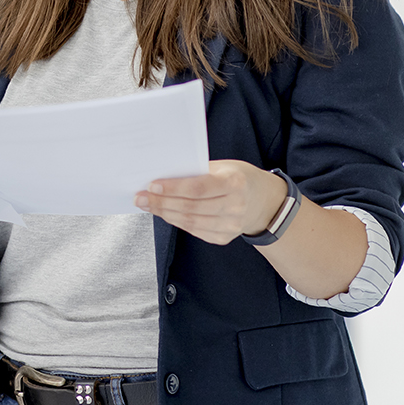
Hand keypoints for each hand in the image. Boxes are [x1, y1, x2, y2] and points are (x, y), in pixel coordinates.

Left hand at [134, 159, 288, 244]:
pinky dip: (176, 222)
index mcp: (235, 183)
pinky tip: (164, 213)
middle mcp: (235, 206)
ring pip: (190, 222)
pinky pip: (194, 231)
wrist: (263, 201)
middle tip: (140, 198)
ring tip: (147, 205)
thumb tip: (162, 176)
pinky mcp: (224, 237)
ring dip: (165, 213)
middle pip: (191, 207)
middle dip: (161, 203)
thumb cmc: (237, 178)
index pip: (198, 188)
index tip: (152, 186)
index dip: (173, 188)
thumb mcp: (223, 166)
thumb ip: (196, 171)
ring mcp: (231, 226)